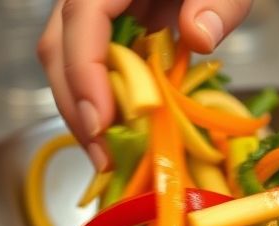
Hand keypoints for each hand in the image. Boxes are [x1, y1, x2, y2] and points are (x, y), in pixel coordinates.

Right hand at [37, 0, 253, 170]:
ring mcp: (104, 12)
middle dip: (75, 106)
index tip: (101, 121)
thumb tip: (198, 36)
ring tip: (112, 156)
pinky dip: (106, 103)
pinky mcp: (118, 30)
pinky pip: (96, 68)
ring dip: (86, 111)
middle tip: (103, 157)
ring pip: (69, 62)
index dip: (83, 71)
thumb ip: (218, 2)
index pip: (81, 18)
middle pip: (60, 46)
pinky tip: (123, 136)